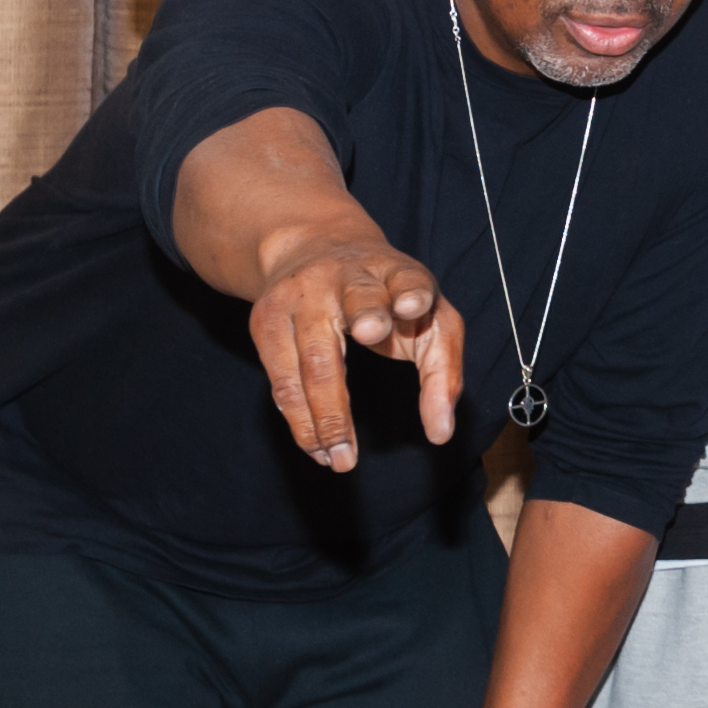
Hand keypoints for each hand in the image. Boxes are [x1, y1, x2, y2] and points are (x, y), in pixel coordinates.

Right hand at [249, 231, 464, 470]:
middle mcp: (347, 277)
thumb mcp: (427, 317)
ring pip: (312, 359)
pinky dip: (300, 420)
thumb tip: (440, 432)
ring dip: (327, 416)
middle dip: (365, 325)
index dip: (411, 292)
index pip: (408, 278)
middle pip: (358, 305)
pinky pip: (282, 380)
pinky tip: (317, 448)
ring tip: (341, 459)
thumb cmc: (387, 297)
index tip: (413, 305)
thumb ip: (443, 370)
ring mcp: (300, 296)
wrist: (312, 248)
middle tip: (373, 336)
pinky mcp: (265, 320)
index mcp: (395, 272)